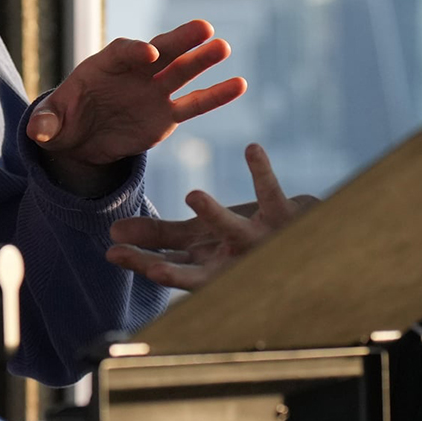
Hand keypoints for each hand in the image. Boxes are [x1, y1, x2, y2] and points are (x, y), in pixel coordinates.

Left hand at [27, 20, 246, 194]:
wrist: (82, 140)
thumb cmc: (64, 122)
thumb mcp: (50, 124)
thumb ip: (47, 124)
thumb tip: (39, 133)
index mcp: (104, 65)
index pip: (122, 52)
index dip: (135, 51)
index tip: (149, 54)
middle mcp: (135, 73)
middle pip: (161, 51)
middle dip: (179, 40)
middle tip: (204, 27)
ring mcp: (154, 91)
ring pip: (182, 72)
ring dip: (202, 60)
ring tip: (224, 48)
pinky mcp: (167, 114)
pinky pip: (194, 104)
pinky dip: (215, 95)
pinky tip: (238, 84)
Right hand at [105, 143, 316, 291]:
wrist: (310, 241)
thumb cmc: (245, 242)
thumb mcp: (199, 242)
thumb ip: (158, 239)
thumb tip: (112, 234)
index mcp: (208, 267)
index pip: (168, 266)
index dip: (141, 262)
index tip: (111, 253)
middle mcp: (233, 262)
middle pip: (197, 271)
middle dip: (172, 270)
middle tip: (151, 269)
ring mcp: (258, 240)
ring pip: (235, 231)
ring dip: (216, 215)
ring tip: (193, 196)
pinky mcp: (283, 217)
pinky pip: (271, 193)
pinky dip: (261, 171)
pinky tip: (250, 148)